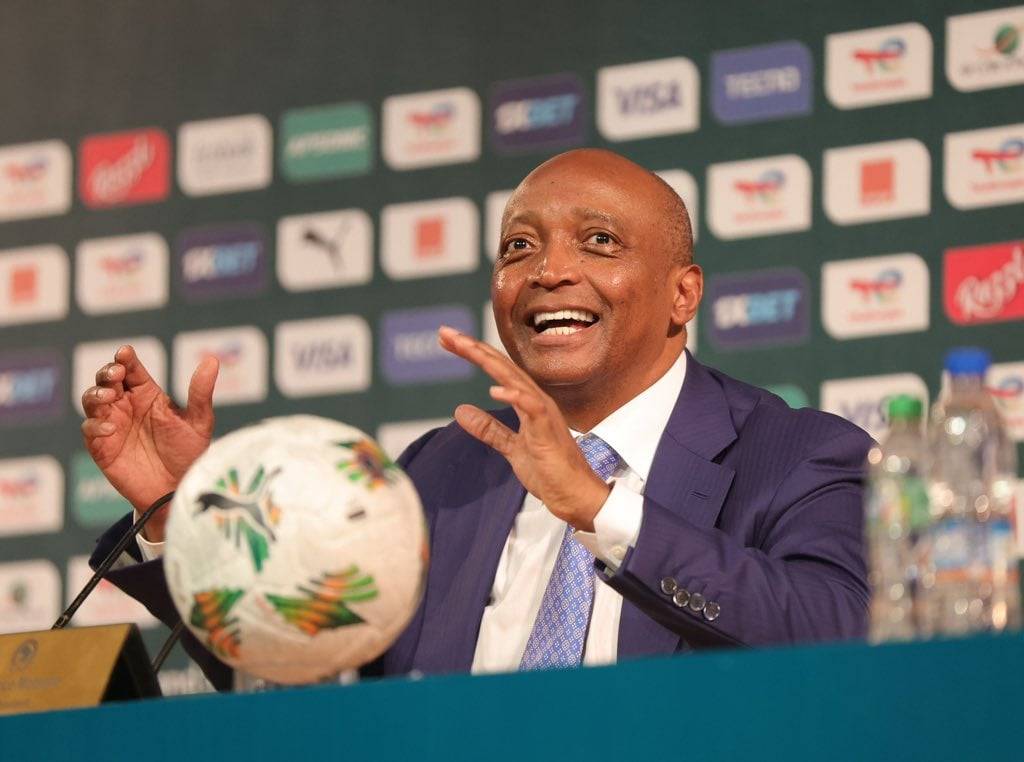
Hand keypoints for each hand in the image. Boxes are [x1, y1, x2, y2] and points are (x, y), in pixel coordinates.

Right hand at [81, 345, 218, 540]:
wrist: (179, 489)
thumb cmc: (189, 453)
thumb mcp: (199, 422)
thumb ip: (200, 393)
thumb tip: (212, 360)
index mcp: (147, 394)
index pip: (131, 369)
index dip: (125, 359)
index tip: (125, 353)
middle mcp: (127, 406)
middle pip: (106, 380)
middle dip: (107, 373)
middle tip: (116, 374)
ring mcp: (112, 425)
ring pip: (92, 400)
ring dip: (96, 394)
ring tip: (110, 397)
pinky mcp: (102, 447)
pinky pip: (89, 430)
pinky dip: (95, 425)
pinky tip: (110, 428)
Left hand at [438, 326, 610, 530]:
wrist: (574, 494)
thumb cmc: (549, 470)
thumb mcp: (510, 447)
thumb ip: (488, 428)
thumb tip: (460, 410)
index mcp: (527, 401)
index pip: (497, 370)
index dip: (472, 353)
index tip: (447, 340)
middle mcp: (536, 400)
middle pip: (501, 366)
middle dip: (473, 347)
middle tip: (445, 332)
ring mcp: (544, 413)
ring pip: (514, 379)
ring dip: (488, 362)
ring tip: (465, 347)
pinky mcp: (548, 431)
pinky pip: (532, 408)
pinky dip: (515, 396)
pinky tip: (495, 389)